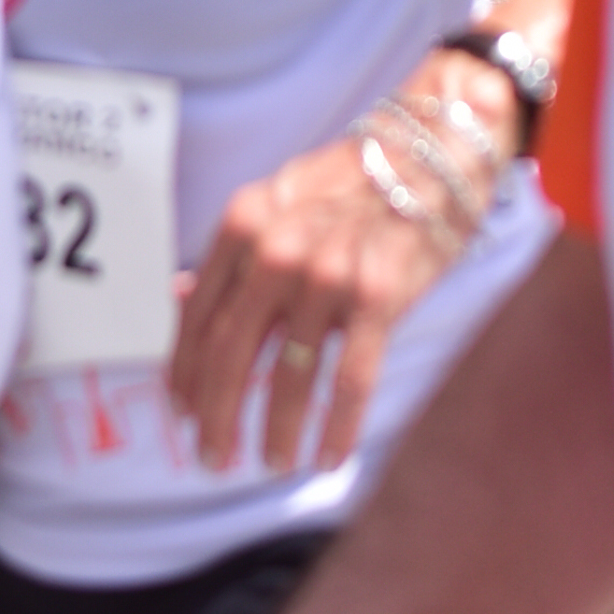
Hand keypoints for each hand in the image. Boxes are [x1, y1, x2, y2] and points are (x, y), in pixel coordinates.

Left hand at [169, 78, 502, 473]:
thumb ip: (234, 255)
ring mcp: (328, 273)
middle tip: (211, 458)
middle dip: (215, 414)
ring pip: (288, 375)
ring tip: (270, 462)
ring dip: (276, 430)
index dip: (185, 371)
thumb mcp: (279, 204)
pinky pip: (349, 380)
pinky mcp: (380, 297)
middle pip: (230, 352)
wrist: (434, 151)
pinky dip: (336, 428)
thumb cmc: (354, 184)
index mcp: (243, 225)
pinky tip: (326, 457)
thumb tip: (179, 297)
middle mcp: (277, 249)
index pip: (198, 315)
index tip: (182, 411)